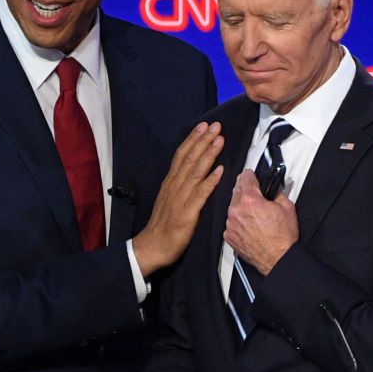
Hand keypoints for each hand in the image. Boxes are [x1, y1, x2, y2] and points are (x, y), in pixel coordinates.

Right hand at [132, 122, 223, 276]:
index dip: (193, 139)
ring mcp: (180, 198)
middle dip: (203, 140)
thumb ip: (181, 184)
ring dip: (208, 154)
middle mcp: (174, 186)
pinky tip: (220, 170)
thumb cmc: (164, 223)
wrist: (152, 246)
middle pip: (189, 158)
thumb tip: (195, 169)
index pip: (182, 155)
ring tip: (219, 140)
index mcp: (170, 182)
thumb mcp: (170, 198)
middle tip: (216, 126)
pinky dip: (210, 181)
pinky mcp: (187, 213)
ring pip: (195, 172)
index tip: (204, 126)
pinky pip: (200, 194)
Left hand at [224, 169, 297, 275]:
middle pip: (236, 190)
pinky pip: (231, 222)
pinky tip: (250, 226)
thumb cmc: (282, 238)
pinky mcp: (229, 236)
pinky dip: (238, 221)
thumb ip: (276, 193)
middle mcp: (236, 210)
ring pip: (233, 207)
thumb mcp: (287, 207)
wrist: (277, 259)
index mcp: (250, 200)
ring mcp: (231, 224)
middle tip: (256, 194)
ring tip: (255, 214)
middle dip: (246, 190)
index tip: (251, 175)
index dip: (250, 175)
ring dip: (241, 207)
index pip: (245, 177)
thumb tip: (273, 188)